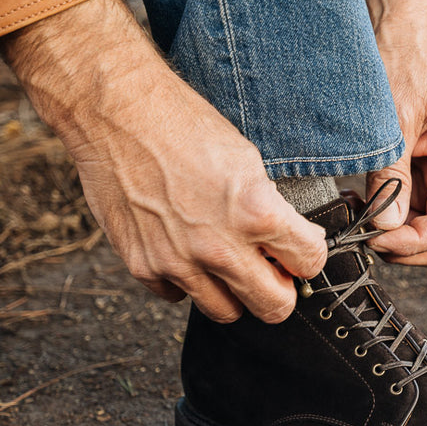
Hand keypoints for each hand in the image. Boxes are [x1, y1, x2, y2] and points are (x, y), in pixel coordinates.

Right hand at [0, 0, 327, 322]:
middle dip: (282, 290)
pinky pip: (178, 297)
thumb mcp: (248, 161)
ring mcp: (179, 262)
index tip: (301, 251)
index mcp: (256, 213)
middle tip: (274, 272)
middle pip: (275, 307)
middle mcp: (219, 247)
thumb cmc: (181, 125)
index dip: (309, 256)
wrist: (117, 113)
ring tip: (230, 263)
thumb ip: (270, 209)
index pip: (310, 263)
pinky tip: (188, 252)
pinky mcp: (143, 266)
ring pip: (226, 312)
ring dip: (235, 292)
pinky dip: (187, 282)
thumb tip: (286, 241)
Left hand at [347, 0, 426, 266]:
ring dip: (389, 232)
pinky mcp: (413, 171)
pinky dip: (379, 215)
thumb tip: (385, 228)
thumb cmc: (400, 62)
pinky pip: (401, 210)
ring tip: (354, 213)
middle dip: (404, 245)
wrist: (391, 26)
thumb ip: (391, 178)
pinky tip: (355, 201)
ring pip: (419, 230)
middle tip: (362, 234)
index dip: (413, 242)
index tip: (375, 238)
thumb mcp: (393, 122)